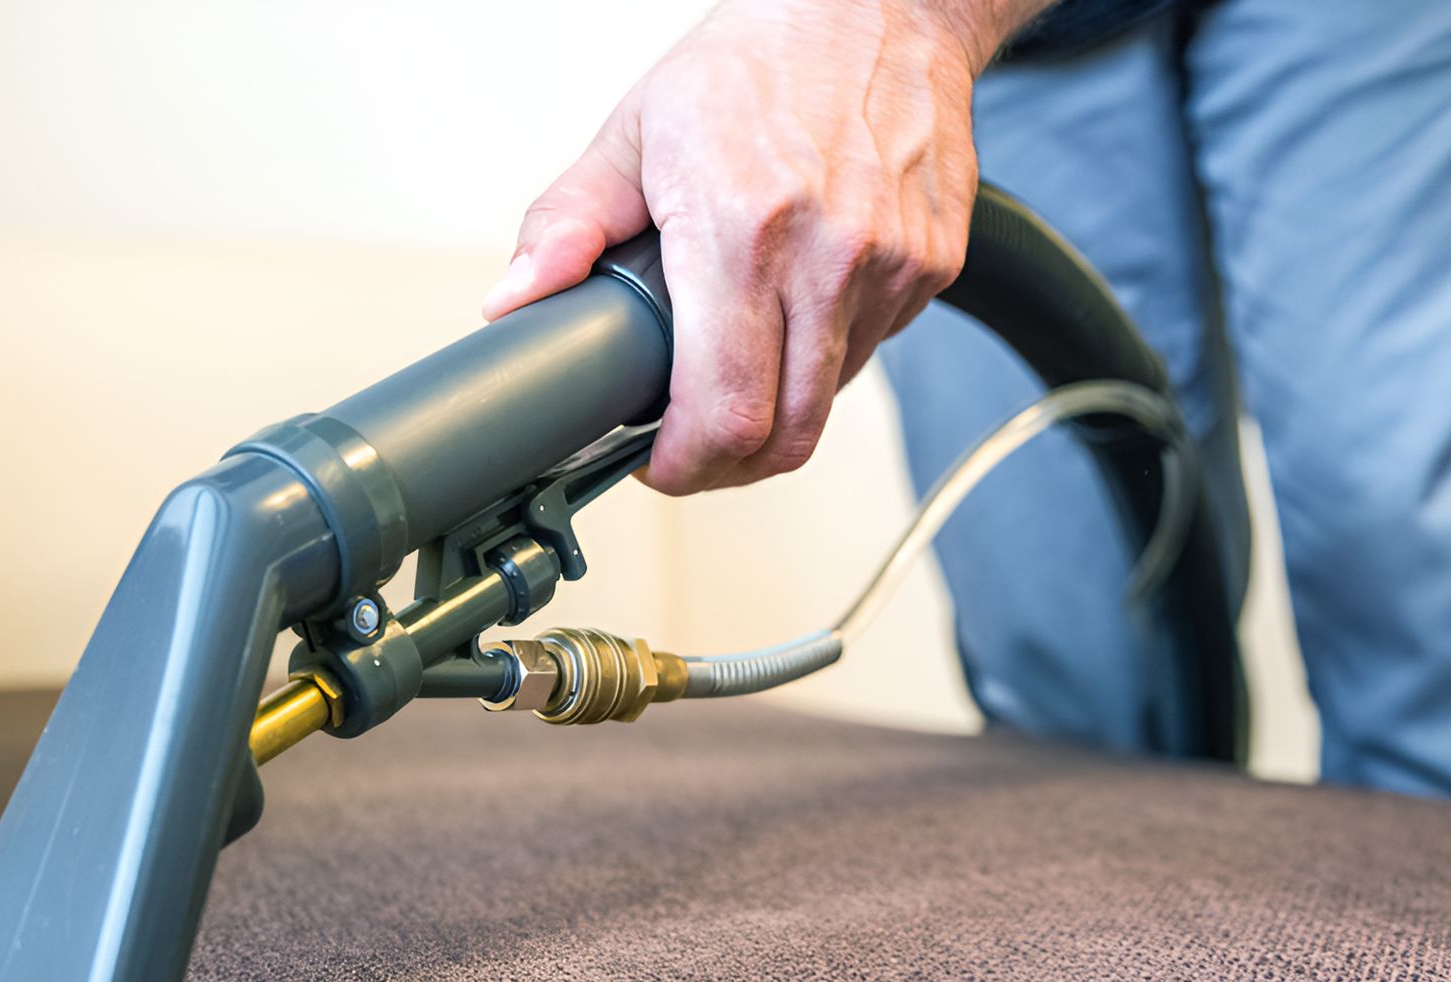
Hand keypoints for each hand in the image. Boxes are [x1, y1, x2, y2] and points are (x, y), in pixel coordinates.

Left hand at [483, 0, 1039, 493]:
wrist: (877, 4)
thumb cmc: (757, 63)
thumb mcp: (635, 133)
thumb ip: (566, 223)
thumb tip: (515, 302)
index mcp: (744, 229)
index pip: (725, 412)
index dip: (685, 466)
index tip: (658, 462)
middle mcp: (830, 256)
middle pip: (785, 436)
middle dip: (728, 463)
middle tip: (690, 445)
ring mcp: (892, 265)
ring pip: (829, 402)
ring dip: (777, 405)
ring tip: (738, 357)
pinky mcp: (935, 266)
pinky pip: (871, 350)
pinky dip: (826, 353)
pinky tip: (796, 305)